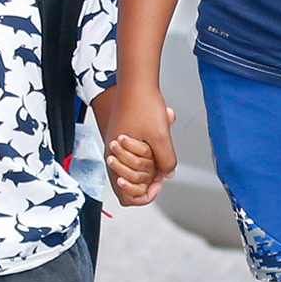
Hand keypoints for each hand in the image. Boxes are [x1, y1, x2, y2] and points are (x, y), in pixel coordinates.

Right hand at [105, 83, 176, 206]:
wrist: (136, 83)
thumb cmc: (143, 105)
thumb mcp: (161, 136)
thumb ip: (166, 160)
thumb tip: (168, 175)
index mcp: (116, 160)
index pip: (126, 198)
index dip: (144, 196)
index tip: (158, 184)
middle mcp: (112, 157)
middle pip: (129, 186)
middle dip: (147, 180)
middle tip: (160, 168)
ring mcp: (116, 149)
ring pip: (132, 171)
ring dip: (147, 167)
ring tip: (157, 153)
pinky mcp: (122, 141)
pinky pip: (134, 157)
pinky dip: (146, 155)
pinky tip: (155, 142)